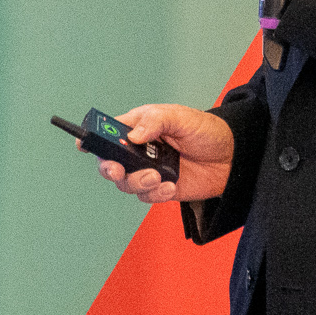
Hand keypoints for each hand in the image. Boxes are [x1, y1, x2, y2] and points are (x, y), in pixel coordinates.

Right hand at [95, 103, 232, 204]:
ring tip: (157, 176)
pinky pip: (146, 197)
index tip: (83, 144)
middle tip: (118, 169)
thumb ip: (155, 122)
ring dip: (138, 182)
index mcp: (139, 128)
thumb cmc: (207, 131)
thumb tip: (132, 136)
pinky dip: (155, 194)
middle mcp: (139, 151)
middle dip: (109, 168)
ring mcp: (149, 171)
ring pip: (126, 184)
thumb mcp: (181, 117)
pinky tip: (171, 186)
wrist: (232, 159)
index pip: (109, 133)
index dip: (93, 139)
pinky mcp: (161, 189)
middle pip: (110, 163)